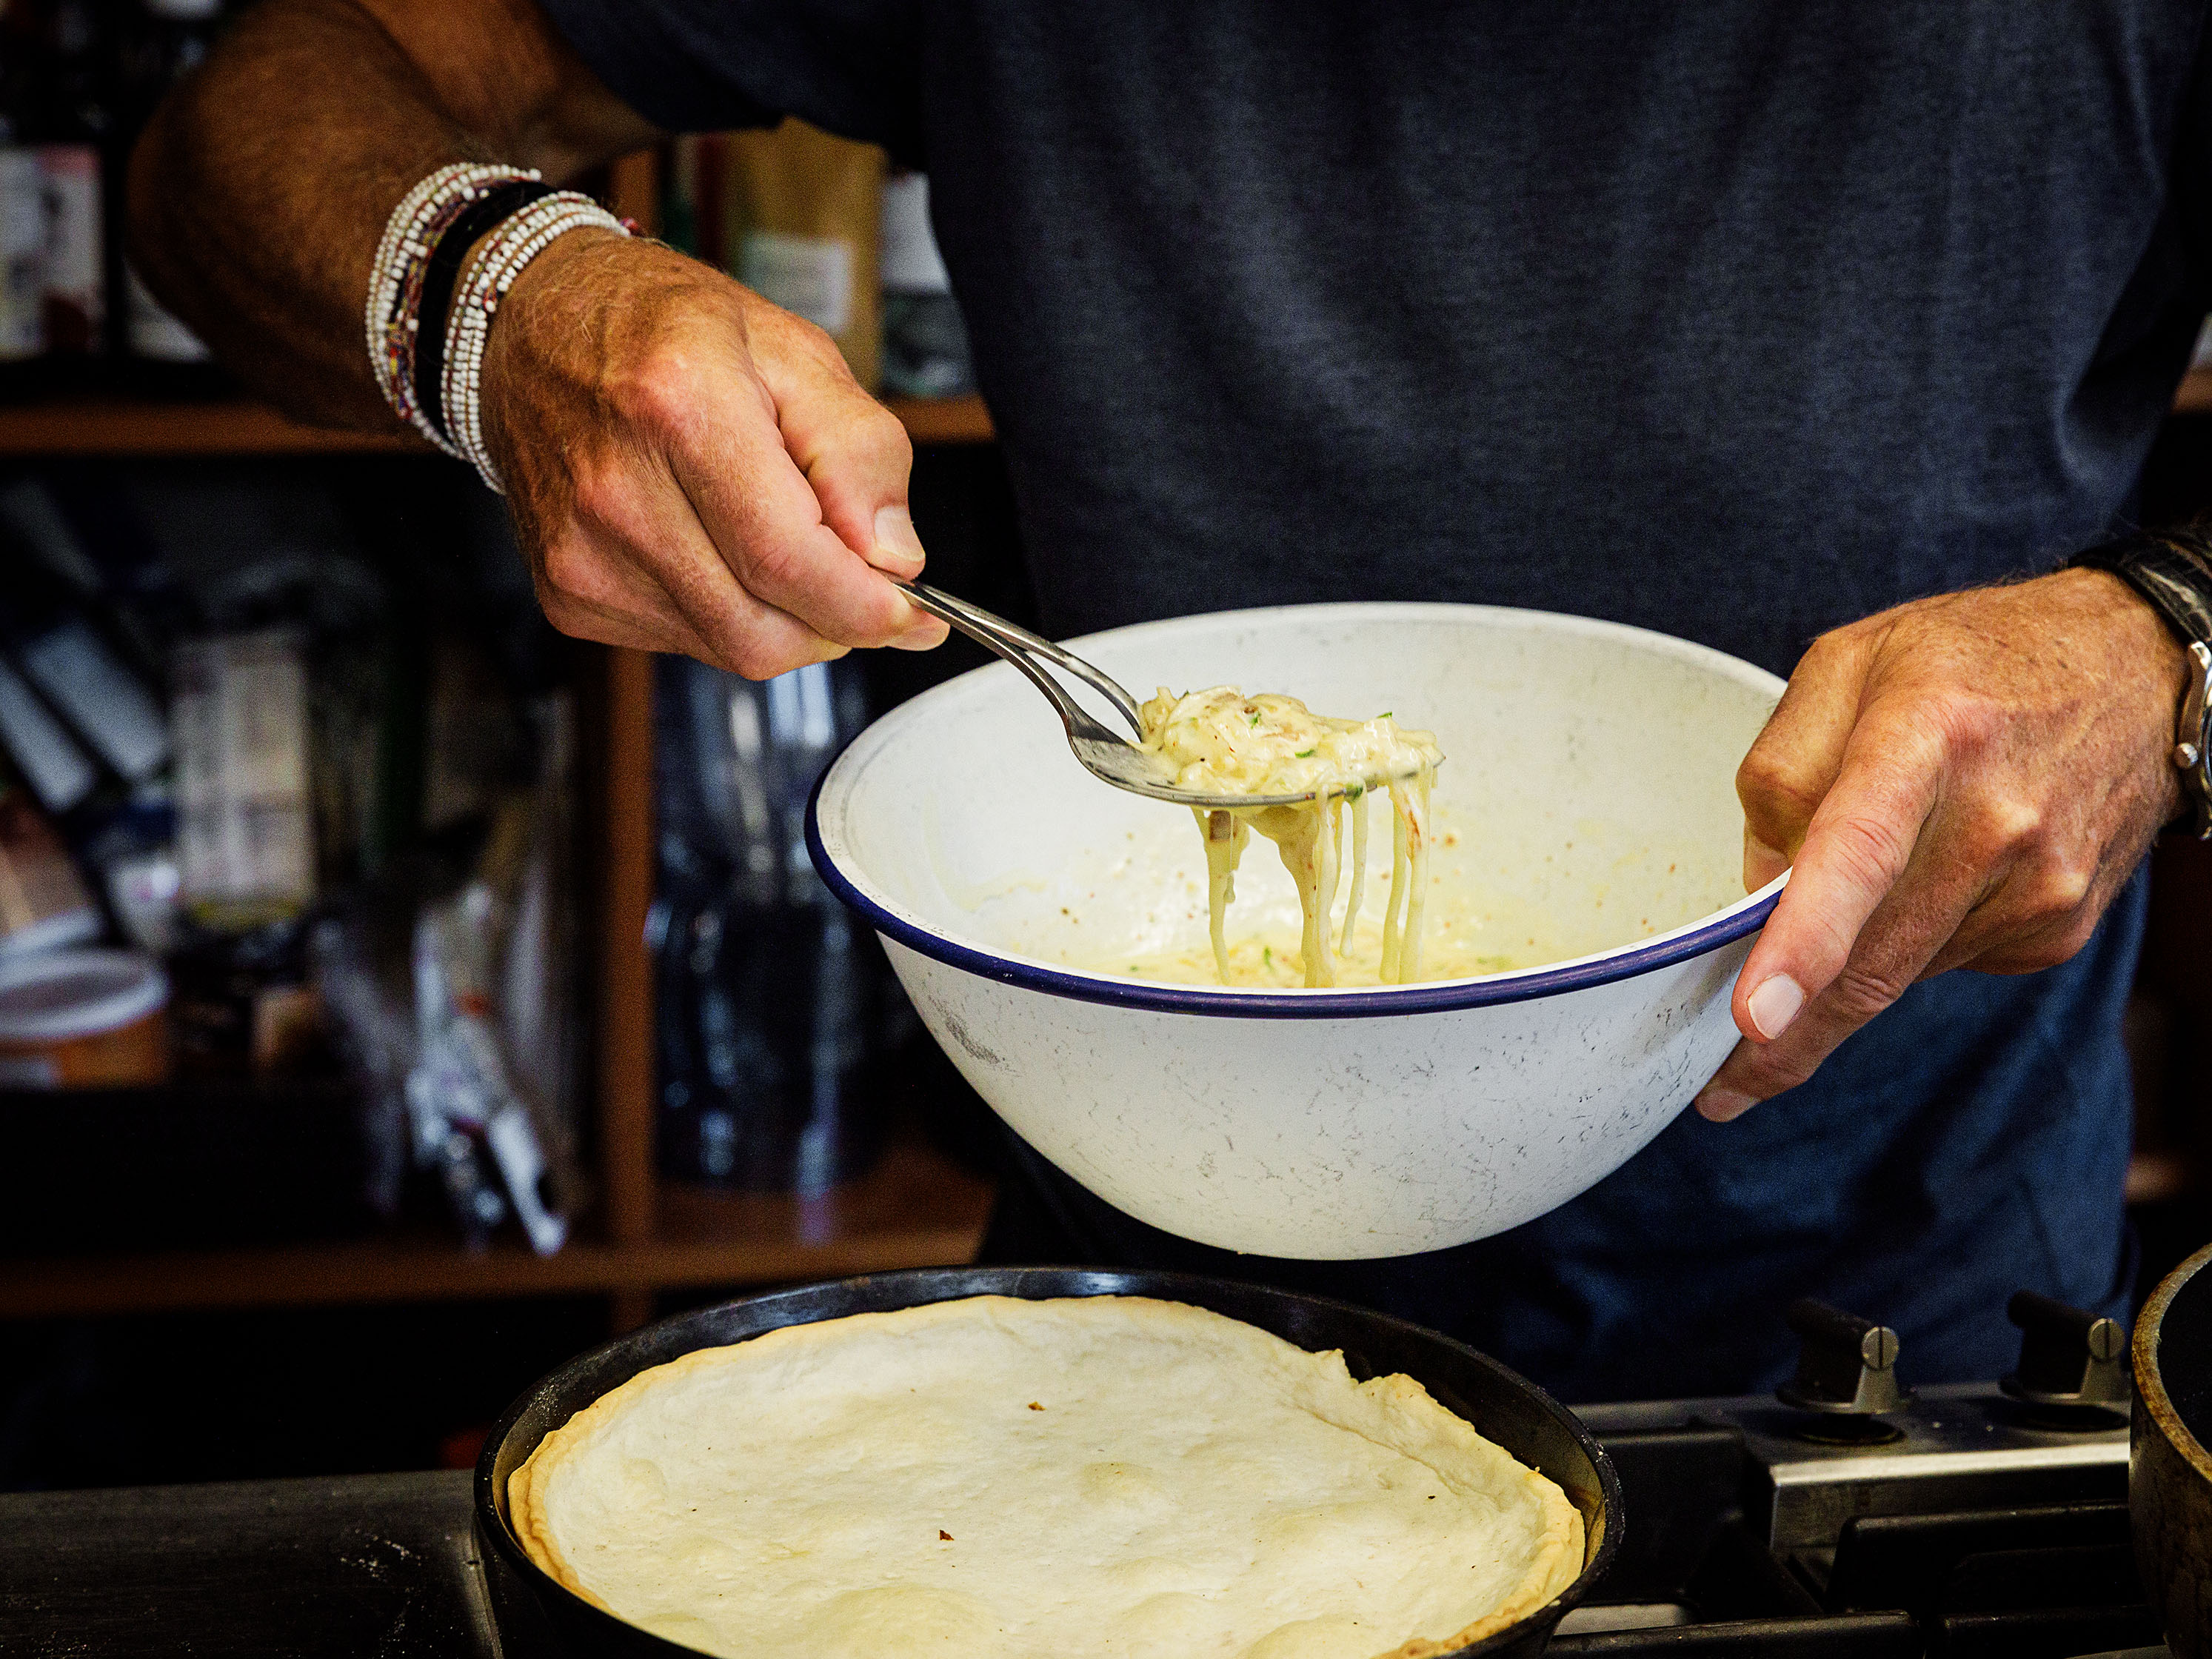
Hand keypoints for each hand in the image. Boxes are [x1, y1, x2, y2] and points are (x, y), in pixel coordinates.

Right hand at [479, 229, 947, 675]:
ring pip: (731, 647)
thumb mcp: (795, 352)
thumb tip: (895, 558)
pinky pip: (687, 642)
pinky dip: (732, 614)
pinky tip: (721, 549)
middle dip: (836, 623)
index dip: (868, 607)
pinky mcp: (567, 591)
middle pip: (763, 629)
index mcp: (679, 406)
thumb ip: (860, 453)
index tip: (915, 612)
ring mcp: (581, 550)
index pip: (790, 561)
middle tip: (866, 584)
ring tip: (785, 544)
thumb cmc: (666, 327)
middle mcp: (616, 489)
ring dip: (787, 620)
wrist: (534, 321)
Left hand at [1694, 567, 2187, 1121]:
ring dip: (1842, 977)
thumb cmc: (1971, 659)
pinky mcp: (2059, 928)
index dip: (1804, 942)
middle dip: (1788, 1037)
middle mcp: (1998, 819)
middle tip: (1719, 1087)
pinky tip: (1920, 885)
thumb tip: (1757, 893)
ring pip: (1898, 973)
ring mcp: (2041, 884)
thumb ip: (1780, 773)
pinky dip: (1903, 946)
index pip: (1858, 852)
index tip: (1756, 1019)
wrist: (2133, 667)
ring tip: (1822, 930)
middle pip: (1872, 959)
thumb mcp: (1847, 665)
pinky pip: (1942, 963)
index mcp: (1927, 735)